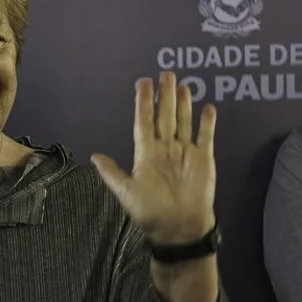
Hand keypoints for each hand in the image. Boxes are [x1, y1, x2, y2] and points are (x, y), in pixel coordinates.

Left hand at [91, 72, 217, 244]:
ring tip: (182, 84)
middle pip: (164, 116)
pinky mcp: (203, 159)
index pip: (143, 122)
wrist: (178, 227)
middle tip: (165, 74)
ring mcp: (185, 152)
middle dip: (164, 96)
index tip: (143, 84)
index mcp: (146, 154)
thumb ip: (112, 173)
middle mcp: (165, 148)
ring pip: (183, 121)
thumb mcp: (126, 193)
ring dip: (183, 103)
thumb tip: (94, 156)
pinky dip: (207, 122)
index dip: (143, 103)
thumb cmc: (151, 212)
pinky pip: (206, 136)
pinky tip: (207, 107)